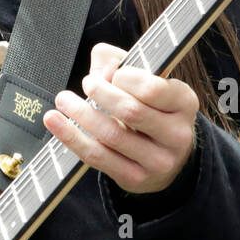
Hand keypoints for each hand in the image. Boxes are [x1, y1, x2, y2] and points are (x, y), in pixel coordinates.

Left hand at [43, 42, 199, 194]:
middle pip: (130, 111)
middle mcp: (177, 134)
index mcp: (184, 103)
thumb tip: (101, 68)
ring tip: (64, 100)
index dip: (124, 77)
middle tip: (87, 83)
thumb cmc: (151, 108)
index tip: (111, 73)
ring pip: (111, 134)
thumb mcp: (146, 80)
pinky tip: (55, 122)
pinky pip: (96, 156)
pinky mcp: (135, 178)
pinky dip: (71, 137)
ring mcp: (158, 160)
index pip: (152, 88)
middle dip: (101, 93)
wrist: (167, 156)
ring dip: (80, 113)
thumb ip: (120, 62)